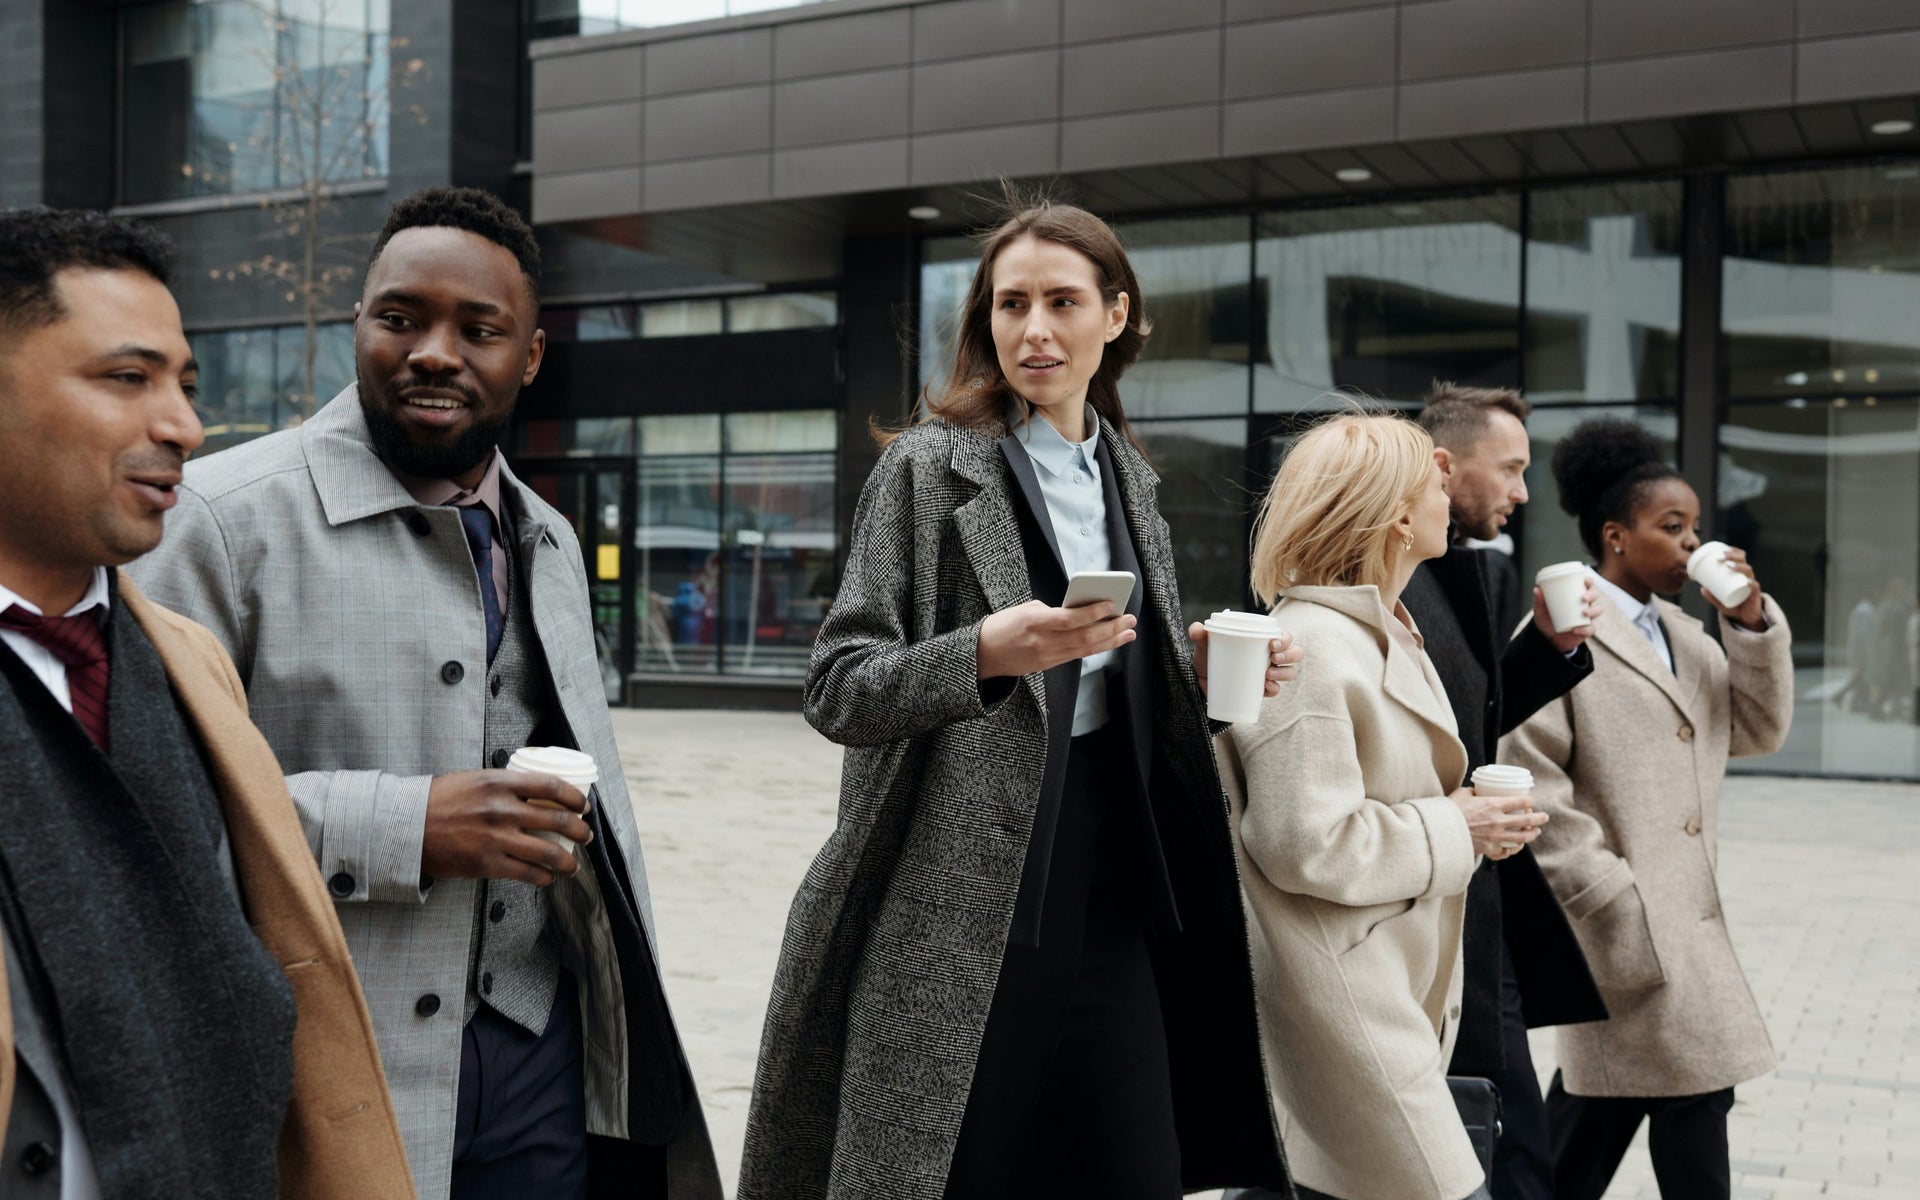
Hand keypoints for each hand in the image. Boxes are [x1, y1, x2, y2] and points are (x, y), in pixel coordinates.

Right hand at [421, 770, 592, 885]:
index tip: (582, 806)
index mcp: (500, 782)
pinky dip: (544, 877)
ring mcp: (496, 838)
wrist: (406, 826)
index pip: (551, 786)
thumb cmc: (439, 800)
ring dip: (568, 861)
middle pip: (557, 820)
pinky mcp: (487, 864)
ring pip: (548, 853)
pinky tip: (548, 877)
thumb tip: (535, 792)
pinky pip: (527, 874)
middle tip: (586, 836)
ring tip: (574, 865)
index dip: (574, 797)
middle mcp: (502, 809)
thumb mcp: (475, 779)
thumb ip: (505, 785)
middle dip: (580, 831)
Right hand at [977, 599, 1136, 678]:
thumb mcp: (1024, 609)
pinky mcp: (1049, 665)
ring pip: (1085, 650)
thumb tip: (1079, 612)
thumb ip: (1052, 611)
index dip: (1093, 612)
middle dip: (1110, 628)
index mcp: (1034, 622)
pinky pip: (1077, 656)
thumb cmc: (1003, 625)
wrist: (984, 654)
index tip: (1111, 603)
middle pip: (1084, 637)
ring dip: (1110, 641)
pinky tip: (1110, 642)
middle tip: (1129, 618)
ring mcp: (1047, 656)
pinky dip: (1096, 648)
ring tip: (1128, 632)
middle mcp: (1043, 641)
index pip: (1069, 619)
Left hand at [1188, 623, 1301, 697]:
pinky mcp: (1260, 689)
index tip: (1272, 644)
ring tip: (1268, 674)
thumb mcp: (1203, 645)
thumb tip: (1197, 629)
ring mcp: (1268, 673)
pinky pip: (1275, 690)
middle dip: (1289, 655)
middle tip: (1273, 657)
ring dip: (1285, 673)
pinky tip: (1267, 687)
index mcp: (1263, 640)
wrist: (1199, 680)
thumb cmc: (1208, 656)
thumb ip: (1199, 634)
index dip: (1285, 639)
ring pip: (1290, 672)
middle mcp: (1270, 656)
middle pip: (1294, 653)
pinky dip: (1274, 689)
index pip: (1284, 636)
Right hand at [1447, 787, 1547, 859]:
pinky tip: (1516, 847)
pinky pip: (1507, 851)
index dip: (1529, 800)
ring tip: (1535, 832)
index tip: (1531, 800)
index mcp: (1493, 804)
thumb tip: (1476, 791)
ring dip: (1532, 834)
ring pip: (1522, 838)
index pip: (1520, 801)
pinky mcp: (1490, 849)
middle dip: (1539, 818)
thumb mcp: (1461, 794)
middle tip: (1544, 817)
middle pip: (1526, 820)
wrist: (1441, 833)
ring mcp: (1496, 837)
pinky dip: (1513, 850)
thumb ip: (1472, 792)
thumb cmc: (1449, 811)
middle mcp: (1499, 821)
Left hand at [1533, 579, 1602, 652]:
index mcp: (1575, 596)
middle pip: (1595, 595)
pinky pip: (1590, 629)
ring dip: (1594, 610)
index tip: (1585, 581)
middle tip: (1583, 598)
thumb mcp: (1541, 611)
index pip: (1587, 585)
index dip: (1589, 581)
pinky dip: (1585, 629)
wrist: (1548, 639)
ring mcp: (1587, 618)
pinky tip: (1575, 629)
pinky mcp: (1586, 630)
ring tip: (1584, 612)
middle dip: (1592, 594)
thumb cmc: (1547, 620)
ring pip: (1598, 610)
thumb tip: (1537, 589)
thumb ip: (1539, 601)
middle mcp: (1584, 605)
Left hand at [1702, 546, 1767, 629]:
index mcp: (1740, 574)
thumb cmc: (1734, 606)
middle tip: (1720, 557)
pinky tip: (1746, 581)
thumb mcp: (1720, 601)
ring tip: (1728, 565)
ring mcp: (1752, 584)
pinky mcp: (1756, 594)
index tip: (1720, 550)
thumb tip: (1702, 588)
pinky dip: (1750, 583)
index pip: (1740, 558)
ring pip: (1748, 571)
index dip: (1732, 551)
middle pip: (1743, 561)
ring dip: (1738, 566)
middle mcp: (1748, 576)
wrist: (1746, 619)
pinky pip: (1755, 586)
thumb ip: (1712, 596)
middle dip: (1732, 556)